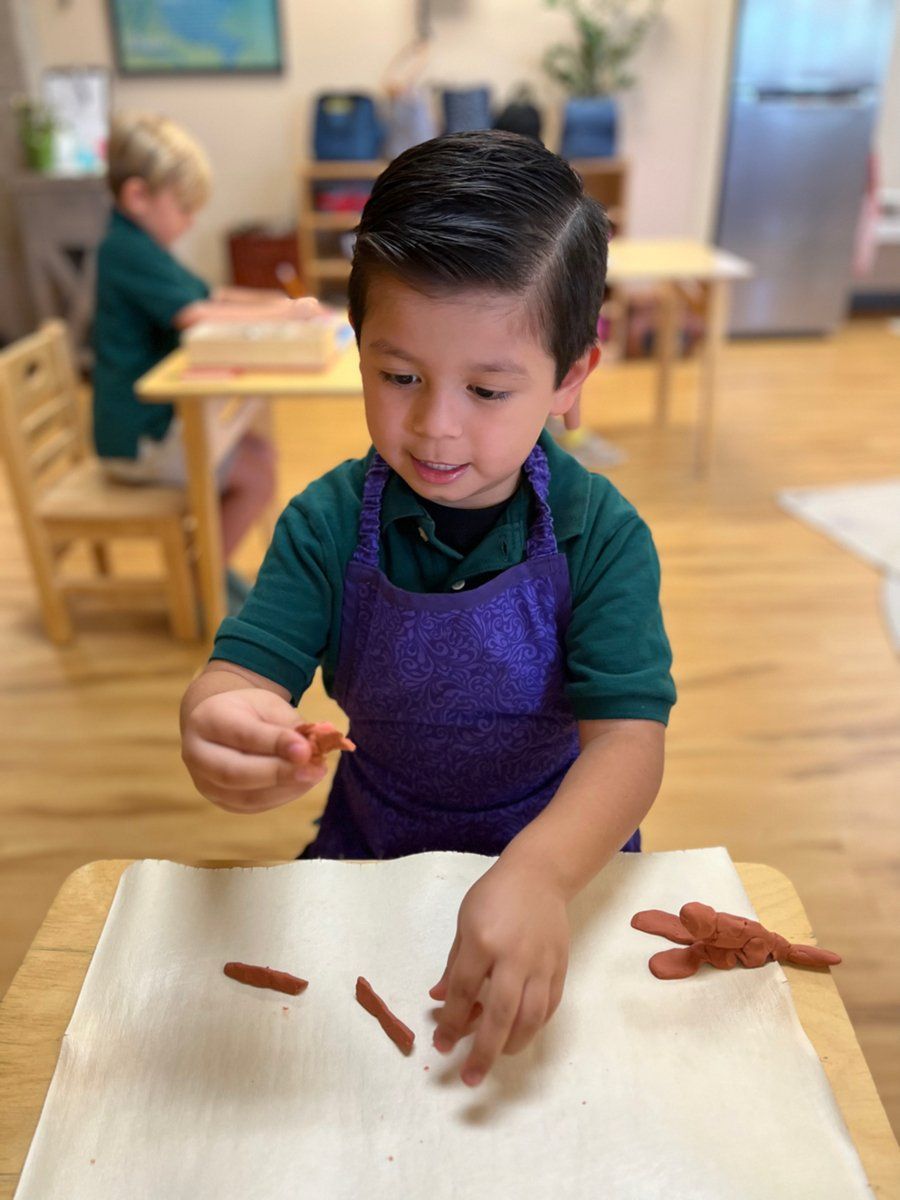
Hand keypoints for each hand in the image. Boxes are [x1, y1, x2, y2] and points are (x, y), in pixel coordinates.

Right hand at [181, 688, 327, 812]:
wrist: (225, 724)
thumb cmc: (250, 711)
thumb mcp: (268, 705)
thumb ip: (289, 725)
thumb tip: (317, 745)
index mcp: (207, 720)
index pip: (241, 735)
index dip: (275, 743)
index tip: (306, 748)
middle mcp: (198, 754)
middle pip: (234, 773)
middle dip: (279, 773)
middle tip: (315, 768)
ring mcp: (206, 783)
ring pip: (246, 796)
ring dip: (287, 787)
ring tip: (316, 772)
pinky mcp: (221, 802)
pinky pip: (255, 805)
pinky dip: (284, 795)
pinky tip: (304, 781)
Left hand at [429, 858, 568, 1086]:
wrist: (539, 875)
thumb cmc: (494, 895)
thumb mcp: (465, 923)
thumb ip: (454, 964)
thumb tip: (438, 999)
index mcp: (483, 942)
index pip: (463, 991)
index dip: (450, 1022)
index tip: (442, 1046)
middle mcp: (513, 957)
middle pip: (499, 1014)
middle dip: (483, 1050)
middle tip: (470, 1077)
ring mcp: (541, 964)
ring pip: (530, 1016)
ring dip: (512, 1043)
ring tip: (496, 1057)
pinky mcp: (560, 967)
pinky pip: (549, 1006)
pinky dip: (534, 1026)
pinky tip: (520, 1033)